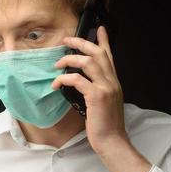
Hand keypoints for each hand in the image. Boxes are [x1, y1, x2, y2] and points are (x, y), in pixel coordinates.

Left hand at [51, 25, 127, 156]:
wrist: (112, 142)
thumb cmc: (106, 127)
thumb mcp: (105, 104)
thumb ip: (98, 91)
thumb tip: (82, 84)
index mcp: (114, 83)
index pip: (109, 56)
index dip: (103, 41)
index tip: (99, 29)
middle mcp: (112, 82)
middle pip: (98, 53)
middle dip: (81, 43)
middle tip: (67, 40)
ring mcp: (106, 88)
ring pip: (88, 62)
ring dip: (70, 59)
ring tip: (57, 64)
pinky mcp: (97, 97)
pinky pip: (77, 80)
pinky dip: (64, 79)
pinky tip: (56, 83)